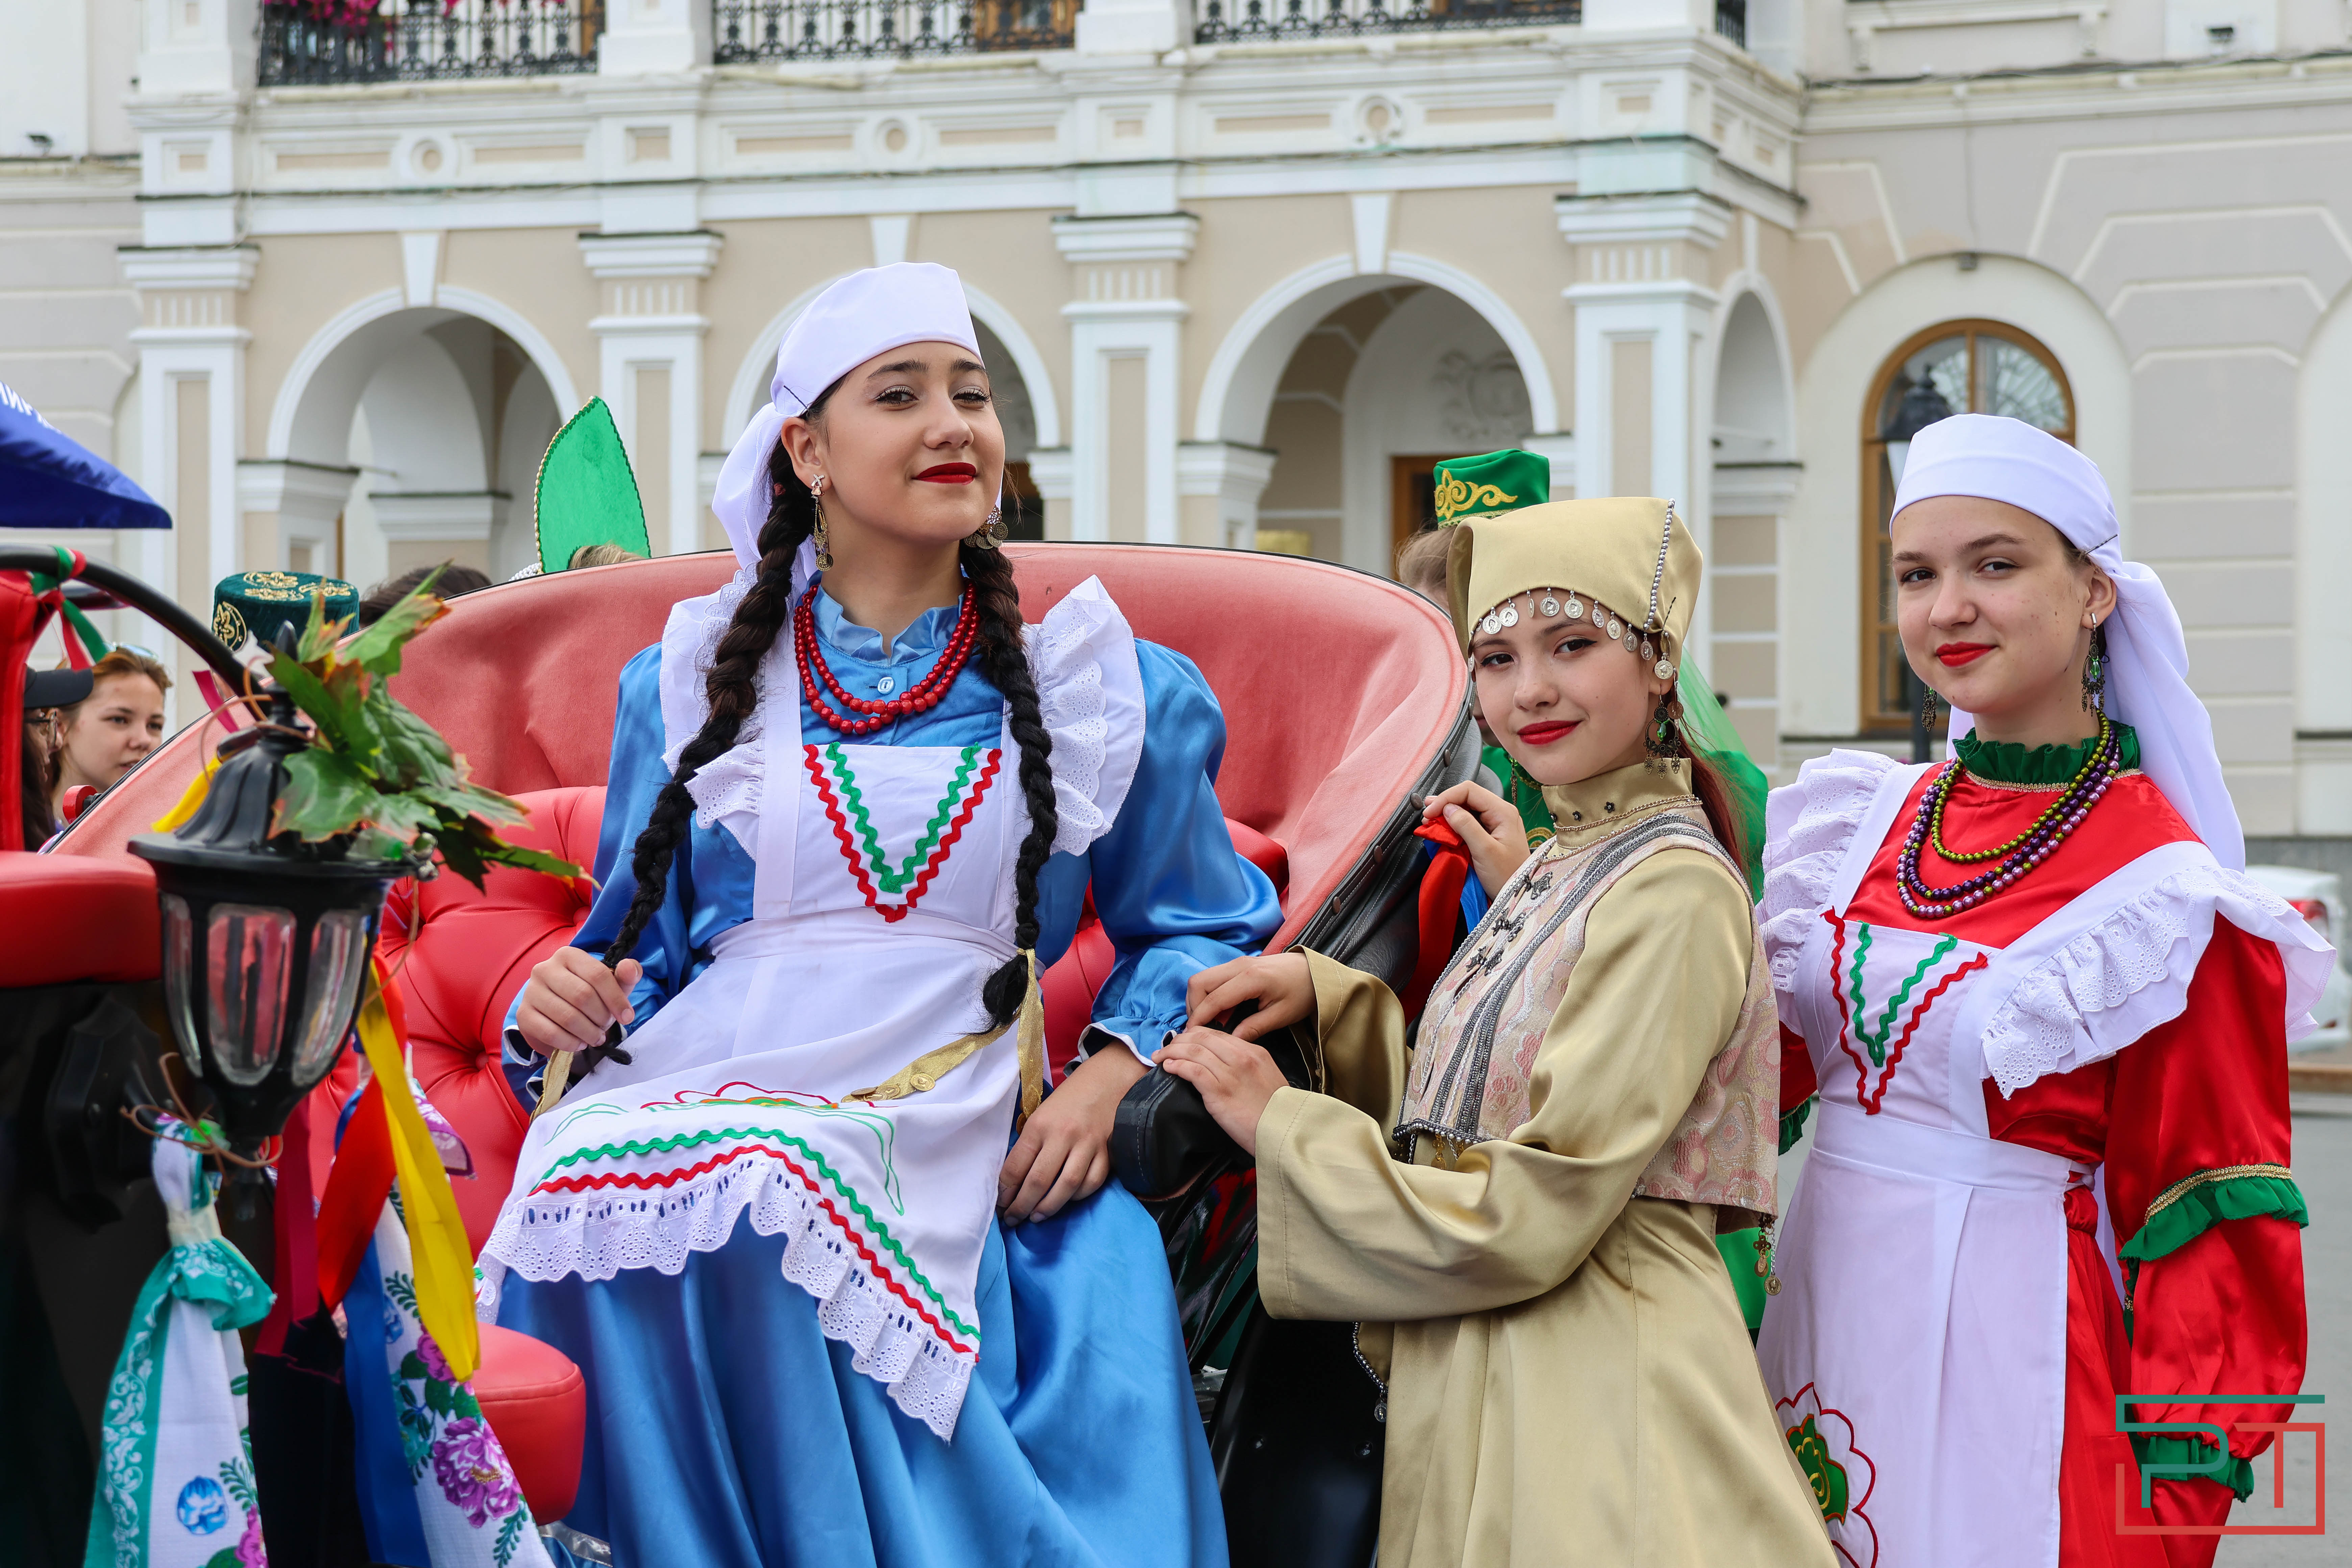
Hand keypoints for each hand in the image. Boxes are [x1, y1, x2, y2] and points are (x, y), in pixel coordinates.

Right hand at [515, 948, 643, 1056]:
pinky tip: (579, 1044)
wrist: (555, 1014)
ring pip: (567, 1017)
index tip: (627, 1017)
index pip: (597, 975)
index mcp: (568, 955)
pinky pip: (551, 1033)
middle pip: (582, 996)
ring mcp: (531, 991)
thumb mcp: (611, 983)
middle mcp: (545, 969)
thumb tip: (629, 968)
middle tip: (606, 1026)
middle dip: (601, 1017)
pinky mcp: (524, 1015)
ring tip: (596, 1037)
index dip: (616, 999)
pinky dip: (571, 1043)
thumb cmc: (588, 994)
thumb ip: (625, 975)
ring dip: (588, 1032)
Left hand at [998, 1045, 1145, 1223]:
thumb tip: (1012, 1181)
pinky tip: (1066, 1200)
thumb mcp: (1040, 1114)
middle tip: (1013, 1218)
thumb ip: (1029, 1144)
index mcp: (1040, 1125)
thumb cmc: (1068, 1100)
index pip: (1016, 1166)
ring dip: (1048, 1208)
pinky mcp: (1108, 1152)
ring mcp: (1088, 1145)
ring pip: (1066, 1186)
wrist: (1108, 1080)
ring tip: (1036, 1217)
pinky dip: (1077, 1197)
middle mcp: (1063, 1135)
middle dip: (1022, 1206)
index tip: (999, 1205)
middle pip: (1039, 1181)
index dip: (1005, 1191)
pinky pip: (1092, 1183)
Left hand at [1156, 1028, 1290, 1156]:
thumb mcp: (1266, 1077)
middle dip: (1180, 1040)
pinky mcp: (1219, 1091)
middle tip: (1166, 1046)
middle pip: (1202, 1038)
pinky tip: (1169, 1067)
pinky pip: (1192, 1071)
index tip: (1183, 1041)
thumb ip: (1247, 1066)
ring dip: (1172, 1052)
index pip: (1218, 1034)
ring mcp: (1229, 1073)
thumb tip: (1223, 1063)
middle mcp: (1241, 1057)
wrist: (1283, 1131)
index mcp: (1254, 1052)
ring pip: (1194, 1052)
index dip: (1195, 1035)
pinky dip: (1177, 1066)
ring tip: (1160, 1056)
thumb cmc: (1275, 1111)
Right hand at [1184, 953, 1313, 1038]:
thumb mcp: (1281, 1015)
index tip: (1191, 1036)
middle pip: (1199, 982)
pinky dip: (1209, 995)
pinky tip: (1221, 1013)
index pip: (1213, 999)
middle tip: (1200, 1029)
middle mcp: (1239, 966)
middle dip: (1193, 1006)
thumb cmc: (1302, 993)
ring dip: (1200, 1000)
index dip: (1199, 1019)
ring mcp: (1237, 962)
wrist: (1315, 971)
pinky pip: (1213, 978)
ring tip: (1210, 1023)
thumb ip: (1254, 1028)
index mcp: (1251, 979)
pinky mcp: (1239, 964)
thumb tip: (1231, 1041)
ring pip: (1203, 978)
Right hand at [1421, 779, 1530, 896]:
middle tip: (1427, 814)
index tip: (1430, 813)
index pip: (1469, 791)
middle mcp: (1501, 811)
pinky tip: (1444, 826)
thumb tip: (1447, 808)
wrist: (1520, 895)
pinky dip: (1455, 822)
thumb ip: (1466, 826)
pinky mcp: (1492, 832)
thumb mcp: (1484, 851)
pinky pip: (1471, 820)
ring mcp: (1497, 822)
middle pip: (1468, 796)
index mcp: (1502, 811)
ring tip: (1432, 819)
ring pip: (1468, 807)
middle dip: (1445, 802)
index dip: (1446, 798)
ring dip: (1449, 812)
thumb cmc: (1506, 875)